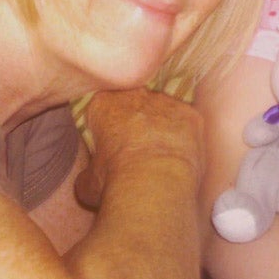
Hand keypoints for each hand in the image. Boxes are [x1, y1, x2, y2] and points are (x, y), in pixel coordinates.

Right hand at [74, 88, 203, 208]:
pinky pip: (187, 123)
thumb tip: (88, 180)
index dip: (107, 127)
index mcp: (103, 104)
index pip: (103, 108)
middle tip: (137, 152)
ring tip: (162, 158)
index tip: (110, 146)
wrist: (153, 183)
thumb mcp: (87, 182)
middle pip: (135, 105)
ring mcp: (167, 102)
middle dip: (136, 123)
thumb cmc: (113, 181)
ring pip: (164, 111)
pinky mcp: (191, 114)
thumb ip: (89, 172)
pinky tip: (181, 158)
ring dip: (163, 128)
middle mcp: (136, 94)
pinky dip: (185, 138)